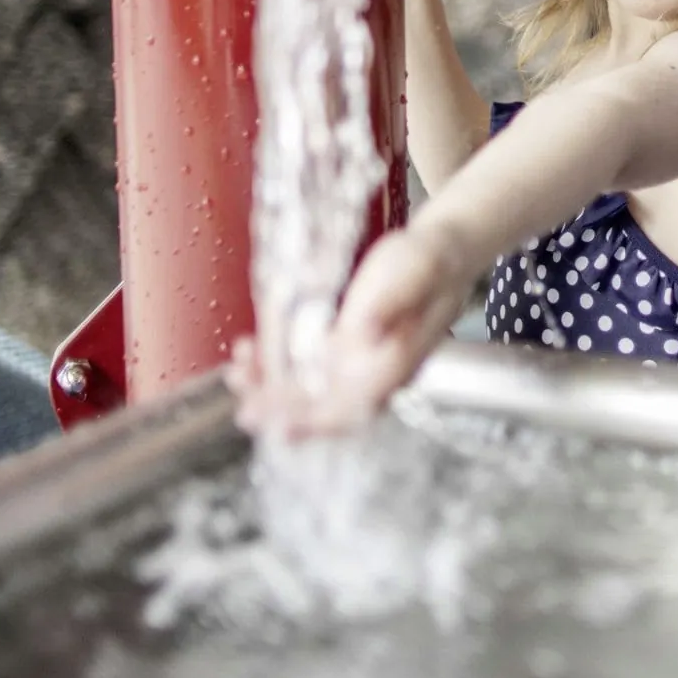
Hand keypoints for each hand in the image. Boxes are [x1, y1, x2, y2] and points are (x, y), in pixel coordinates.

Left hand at [227, 221, 472, 437]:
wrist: (439, 252)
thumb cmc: (428, 263)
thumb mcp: (415, 274)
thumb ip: (391, 304)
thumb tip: (366, 334)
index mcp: (391, 365)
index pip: (352, 409)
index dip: (315, 423)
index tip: (282, 426)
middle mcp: (369, 373)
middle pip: (320, 409)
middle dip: (279, 411)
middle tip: (246, 410)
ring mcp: (351, 363)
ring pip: (304, 392)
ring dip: (268, 389)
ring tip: (238, 375)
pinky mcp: (337, 346)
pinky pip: (299, 368)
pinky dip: (271, 366)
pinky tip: (250, 352)